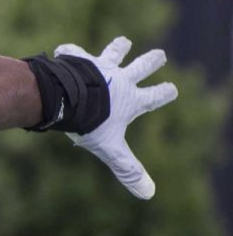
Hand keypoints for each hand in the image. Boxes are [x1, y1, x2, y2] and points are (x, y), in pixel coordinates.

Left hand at [54, 37, 176, 199]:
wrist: (67, 99)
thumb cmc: (90, 123)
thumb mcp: (111, 149)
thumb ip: (128, 170)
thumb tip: (149, 194)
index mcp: (131, 100)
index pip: (155, 97)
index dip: (164, 93)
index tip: (172, 89)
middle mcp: (120, 79)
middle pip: (142, 67)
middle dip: (151, 61)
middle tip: (160, 55)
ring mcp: (100, 67)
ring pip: (114, 53)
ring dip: (119, 48)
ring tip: (124, 42)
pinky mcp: (80, 60)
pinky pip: (74, 54)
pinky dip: (70, 53)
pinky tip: (63, 50)